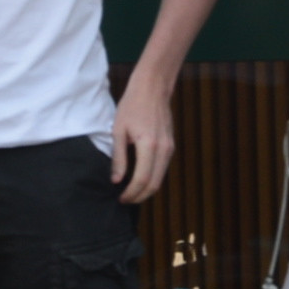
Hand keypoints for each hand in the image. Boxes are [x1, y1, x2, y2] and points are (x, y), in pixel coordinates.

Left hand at [112, 79, 175, 204]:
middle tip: (125, 200)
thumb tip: (116, 180)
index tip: (120, 198)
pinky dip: (152, 179)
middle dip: (139, 196)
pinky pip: (162, 169)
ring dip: (147, 189)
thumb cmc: (132, 106)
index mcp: (149, 145)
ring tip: (131, 192)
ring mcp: (170, 148)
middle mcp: (163, 149)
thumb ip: (119, 157)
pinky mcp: (171, 146)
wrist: (153, 89)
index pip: (142, 179)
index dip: (131, 193)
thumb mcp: (118, 130)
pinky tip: (140, 179)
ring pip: (161, 179)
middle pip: (154, 184)